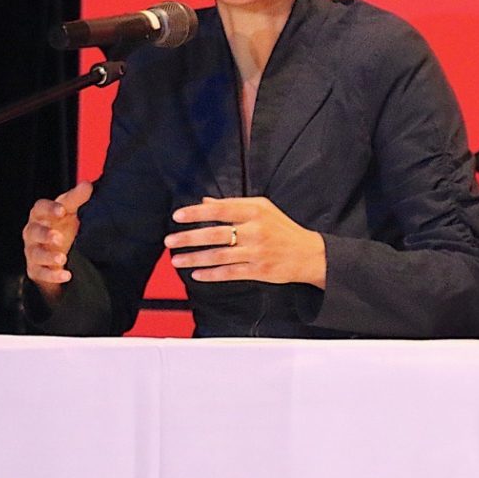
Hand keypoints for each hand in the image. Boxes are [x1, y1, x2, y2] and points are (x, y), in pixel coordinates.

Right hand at [23, 181, 93, 298]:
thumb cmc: (64, 226)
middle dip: (44, 234)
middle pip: (33, 231)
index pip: (40, 208)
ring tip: (62, 259)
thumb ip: (77, 199)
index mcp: (41, 215)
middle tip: (58, 237)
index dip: (49, 208)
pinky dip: (52, 275)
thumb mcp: (71, 211)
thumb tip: (86, 185)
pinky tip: (65, 275)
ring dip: (47, 257)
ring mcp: (33, 252)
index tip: (62, 210)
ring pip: (35, 254)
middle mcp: (33, 232)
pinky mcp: (36, 270)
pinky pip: (40, 273)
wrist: (64, 253)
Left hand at [166, 197, 326, 286]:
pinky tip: (197, 274)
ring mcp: (257, 252)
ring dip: (195, 258)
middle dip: (189, 238)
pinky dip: (211, 274)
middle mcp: (255, 230)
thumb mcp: (262, 209)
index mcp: (255, 211)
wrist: (308, 254)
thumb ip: (233, 205)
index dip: (197, 213)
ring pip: (219, 256)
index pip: (220, 209)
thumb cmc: (282, 229)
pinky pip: (230, 273)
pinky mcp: (259, 271)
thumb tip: (204, 202)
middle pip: (216, 233)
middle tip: (170, 241)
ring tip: (176, 260)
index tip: (178, 216)